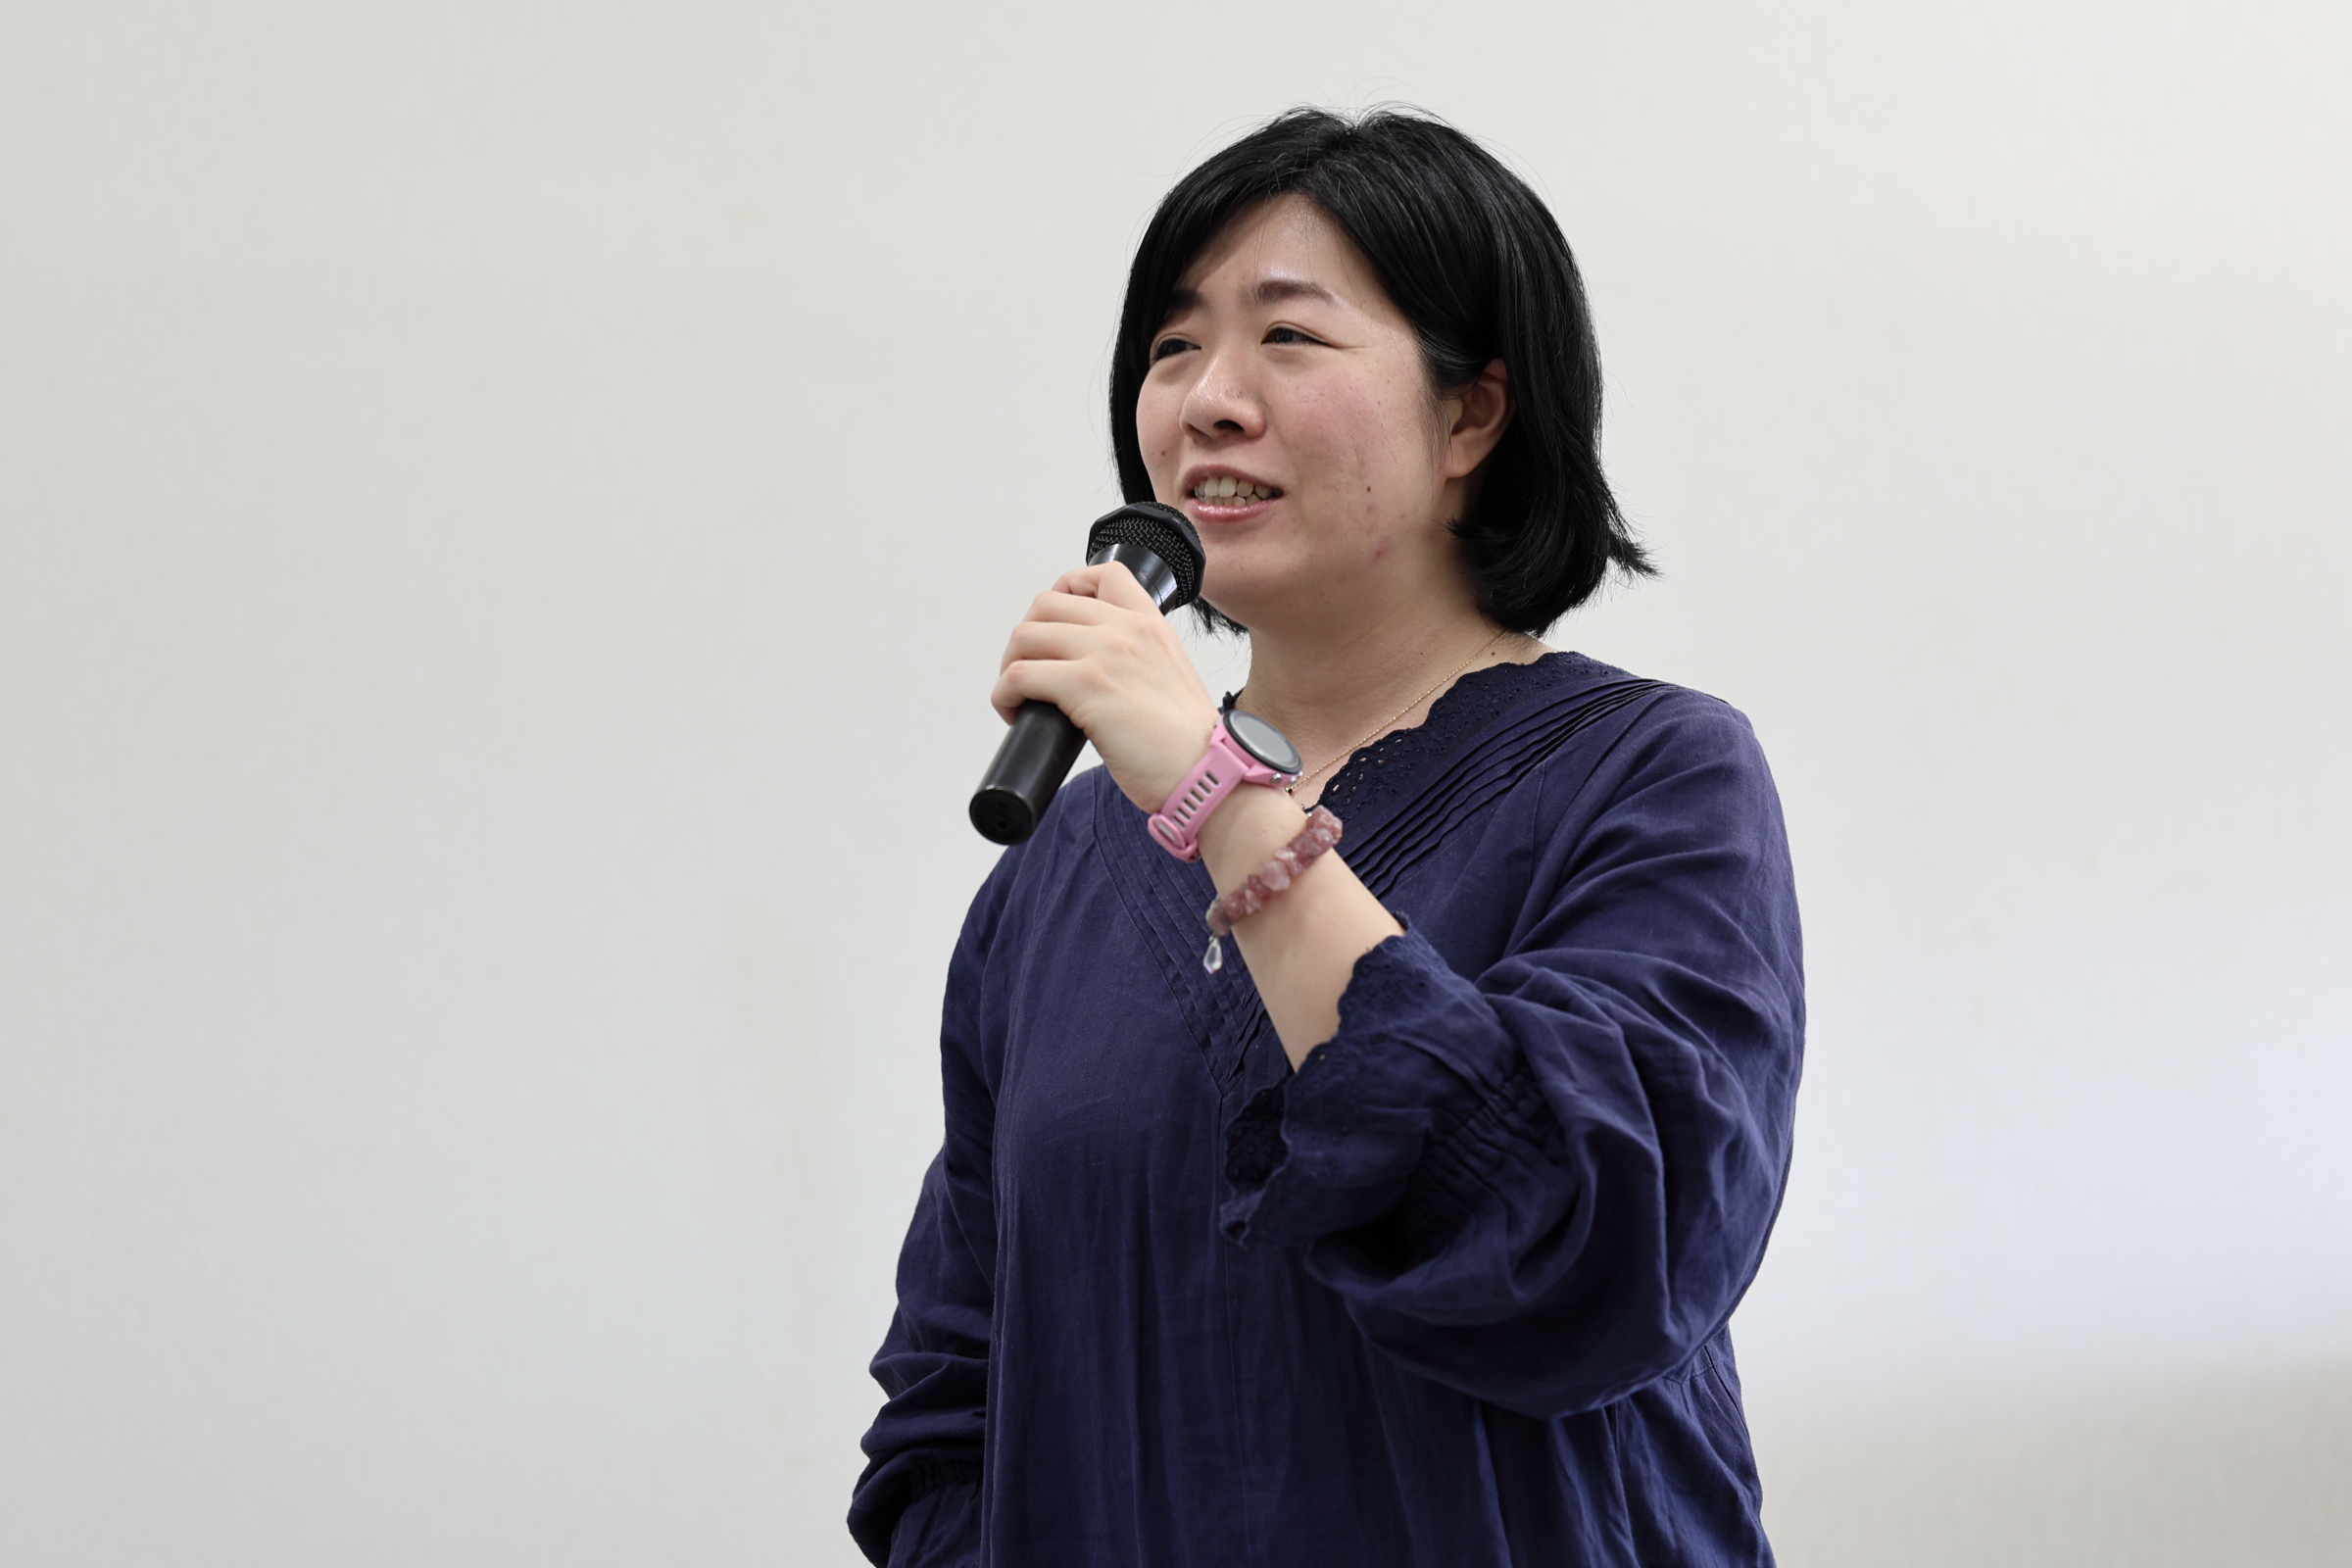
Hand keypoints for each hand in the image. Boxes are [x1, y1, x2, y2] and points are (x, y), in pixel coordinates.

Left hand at [991, 563, 1221, 814]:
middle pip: (1047, 604)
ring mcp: (1105, 654)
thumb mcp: (1169, 676)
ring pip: (1025, 636)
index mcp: (1150, 624)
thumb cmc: (1186, 743)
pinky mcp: (1086, 686)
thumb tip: (1089, 670)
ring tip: (1020, 696)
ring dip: (1011, 665)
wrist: (1206, 773)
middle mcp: (1127, 629)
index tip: (1057, 627)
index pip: (1102, 574)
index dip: (1066, 592)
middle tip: (1029, 671)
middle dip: (1027, 638)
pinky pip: (1020, 675)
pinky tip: (1016, 714)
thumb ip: (1137, 659)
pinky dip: (1005, 694)